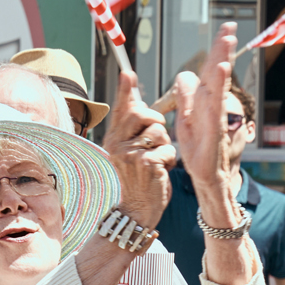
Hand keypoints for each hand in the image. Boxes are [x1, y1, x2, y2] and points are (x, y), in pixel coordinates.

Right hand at [102, 71, 174, 227]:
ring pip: (159, 131)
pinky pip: (168, 149)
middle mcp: (118, 144)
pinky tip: (162, 170)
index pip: (120, 109)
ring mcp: (131, 154)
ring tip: (159, 160)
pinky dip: (170, 159)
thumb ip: (132, 130)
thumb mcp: (128, 153)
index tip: (128, 73)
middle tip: (157, 137)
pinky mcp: (147, 163)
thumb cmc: (137, 180)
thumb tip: (138, 101)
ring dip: (166, 144)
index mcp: (114, 139)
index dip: (125, 91)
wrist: (136, 210)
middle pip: (143, 113)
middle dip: (157, 120)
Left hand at [174, 22, 241, 211]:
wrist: (207, 179)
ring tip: (226, 42)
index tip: (225, 30)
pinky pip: (216, 106)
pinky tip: (220, 71)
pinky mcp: (214, 130)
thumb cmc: (199, 152)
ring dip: (222, 62)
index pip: (209, 71)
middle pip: (217, 73)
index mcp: (204, 103)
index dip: (216, 51)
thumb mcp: (186, 120)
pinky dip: (218, 88)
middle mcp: (212, 107)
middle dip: (223, 50)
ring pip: (218, 86)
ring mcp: (215, 118)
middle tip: (230, 27)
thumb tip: (183, 75)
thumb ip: (186, 97)